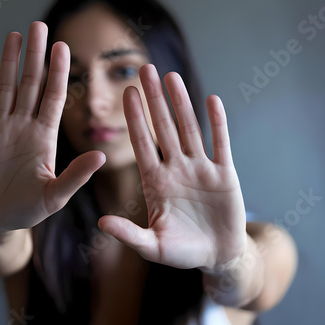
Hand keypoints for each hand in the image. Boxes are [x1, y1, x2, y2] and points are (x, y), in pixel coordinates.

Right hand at [0, 23, 104, 230]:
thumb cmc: (26, 212)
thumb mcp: (54, 196)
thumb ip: (75, 176)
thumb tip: (102, 156)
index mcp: (43, 138)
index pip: (52, 98)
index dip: (57, 72)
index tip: (62, 46)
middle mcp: (22, 128)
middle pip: (30, 85)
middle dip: (34, 56)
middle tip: (39, 26)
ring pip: (6, 89)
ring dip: (10, 63)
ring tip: (15, 36)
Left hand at [97, 64, 247, 272]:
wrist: (216, 255)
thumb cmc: (182, 252)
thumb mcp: (153, 247)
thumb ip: (128, 234)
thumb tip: (100, 223)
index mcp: (156, 182)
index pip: (142, 143)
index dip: (135, 118)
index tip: (127, 93)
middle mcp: (176, 169)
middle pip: (164, 127)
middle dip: (154, 100)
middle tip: (144, 69)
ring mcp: (200, 169)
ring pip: (190, 129)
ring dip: (182, 103)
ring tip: (171, 77)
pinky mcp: (224, 175)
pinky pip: (220, 144)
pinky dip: (218, 123)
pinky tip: (212, 100)